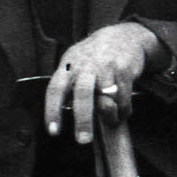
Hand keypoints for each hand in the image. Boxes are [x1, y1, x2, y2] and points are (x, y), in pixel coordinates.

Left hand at [42, 23, 162, 145]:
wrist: (123, 35)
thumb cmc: (94, 56)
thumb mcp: (75, 63)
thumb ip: (69, 86)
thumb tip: (63, 114)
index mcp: (69, 66)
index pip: (55, 89)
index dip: (52, 110)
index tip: (53, 131)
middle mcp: (86, 65)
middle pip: (82, 94)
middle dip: (83, 119)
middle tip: (83, 140)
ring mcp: (106, 66)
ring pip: (106, 99)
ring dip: (110, 116)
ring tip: (113, 119)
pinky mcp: (124, 69)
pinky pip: (123, 98)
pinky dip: (124, 110)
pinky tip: (123, 110)